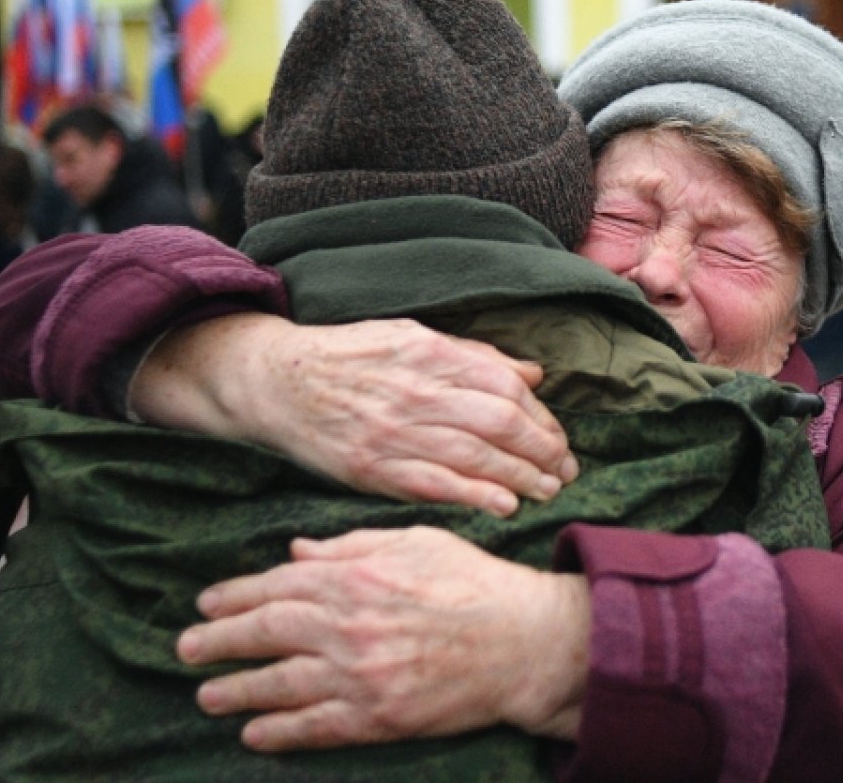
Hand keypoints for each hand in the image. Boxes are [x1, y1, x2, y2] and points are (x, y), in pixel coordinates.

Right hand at [131, 314, 577, 515]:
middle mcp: (416, 390)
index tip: (557, 438)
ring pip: (474, 456)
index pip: (506, 386)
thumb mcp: (411, 337)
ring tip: (548, 490)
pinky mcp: (372, 467)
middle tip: (565, 470)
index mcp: (429, 353)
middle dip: (542, 450)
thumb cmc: (350, 357)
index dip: (540, 416)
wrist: (277, 383)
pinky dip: (474, 495)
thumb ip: (474, 356)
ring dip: (520, 477)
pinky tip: (504, 506)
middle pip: (499, 422)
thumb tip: (533, 372)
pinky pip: (434, 485)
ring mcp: (394, 431)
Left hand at [176, 527, 589, 750]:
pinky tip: (254, 734)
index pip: (277, 586)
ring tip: (207, 695)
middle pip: (265, 635)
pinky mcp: (378, 716)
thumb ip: (350, 546)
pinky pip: (315, 728)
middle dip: (218, 643)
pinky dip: (280, 733)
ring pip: (280, 685)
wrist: (522, 640)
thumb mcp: (415, 542)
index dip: (235, 596)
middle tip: (185, 650)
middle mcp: (347, 626)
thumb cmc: (472, 582)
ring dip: (237, 691)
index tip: (207, 604)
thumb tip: (297, 552)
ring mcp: (359, 675)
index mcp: (354, 577)